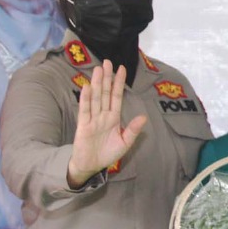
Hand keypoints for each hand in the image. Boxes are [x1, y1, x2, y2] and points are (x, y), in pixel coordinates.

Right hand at [66, 60, 146, 187]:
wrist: (91, 166)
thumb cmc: (107, 154)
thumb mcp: (124, 143)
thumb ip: (133, 130)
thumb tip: (143, 117)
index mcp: (113, 118)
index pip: (117, 97)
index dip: (119, 83)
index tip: (122, 68)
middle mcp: (103, 115)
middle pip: (105, 93)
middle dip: (107, 78)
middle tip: (107, 62)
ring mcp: (92, 119)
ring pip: (96, 98)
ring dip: (97, 84)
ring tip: (99, 70)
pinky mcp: (83, 126)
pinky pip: (85, 110)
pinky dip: (86, 99)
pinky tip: (87, 87)